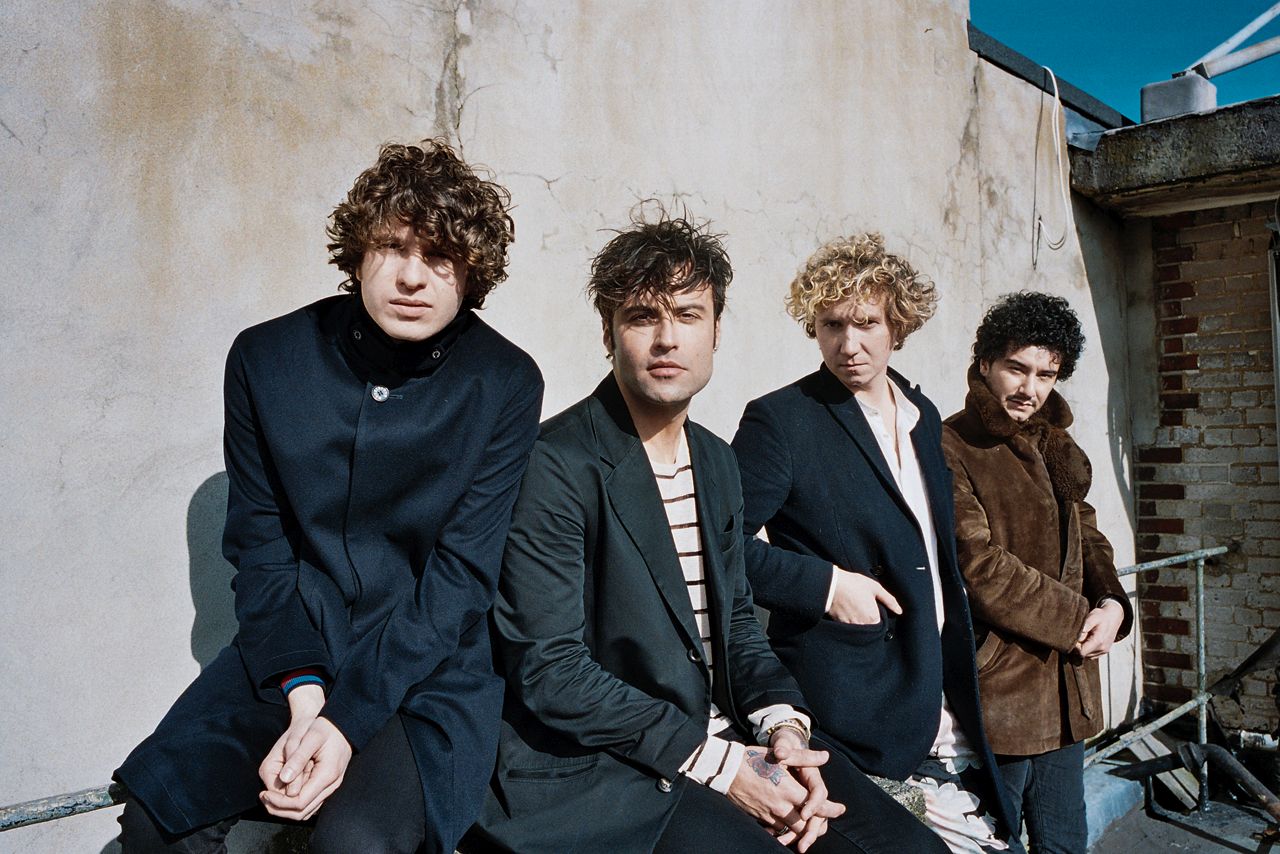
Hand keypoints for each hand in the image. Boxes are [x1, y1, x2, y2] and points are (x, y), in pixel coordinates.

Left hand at [259, 685, 323, 803]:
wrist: (340, 725)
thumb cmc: (324, 727)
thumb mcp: (310, 736)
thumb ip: (298, 758)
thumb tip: (285, 779)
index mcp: (327, 774)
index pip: (300, 802)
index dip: (279, 802)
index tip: (264, 793)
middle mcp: (331, 785)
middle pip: (302, 812)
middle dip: (279, 808)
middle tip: (263, 796)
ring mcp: (330, 788)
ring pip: (306, 812)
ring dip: (285, 808)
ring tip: (270, 796)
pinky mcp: (326, 786)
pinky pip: (309, 804)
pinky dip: (294, 803)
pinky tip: (283, 792)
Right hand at [726, 746, 843, 849]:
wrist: (725, 771)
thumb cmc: (753, 759)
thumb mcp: (780, 755)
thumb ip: (804, 757)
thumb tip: (825, 757)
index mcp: (789, 790)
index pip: (817, 807)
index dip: (831, 810)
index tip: (841, 809)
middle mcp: (781, 806)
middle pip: (807, 825)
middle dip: (820, 826)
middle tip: (827, 822)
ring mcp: (770, 815)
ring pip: (793, 831)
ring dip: (804, 831)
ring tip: (812, 827)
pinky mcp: (760, 818)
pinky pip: (778, 831)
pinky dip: (787, 832)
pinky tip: (789, 828)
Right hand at [828, 568, 901, 624]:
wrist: (831, 585)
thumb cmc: (854, 584)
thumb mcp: (875, 588)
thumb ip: (889, 600)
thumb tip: (899, 611)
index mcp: (873, 618)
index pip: (880, 626)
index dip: (878, 618)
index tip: (873, 609)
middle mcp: (863, 625)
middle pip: (870, 629)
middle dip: (868, 622)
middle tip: (862, 608)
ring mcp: (851, 626)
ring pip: (860, 629)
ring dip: (859, 623)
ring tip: (854, 609)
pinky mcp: (840, 625)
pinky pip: (849, 628)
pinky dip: (849, 622)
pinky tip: (847, 611)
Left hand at [1073, 599, 1124, 658]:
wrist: (1113, 617)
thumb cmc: (1102, 616)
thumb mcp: (1092, 617)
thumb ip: (1085, 627)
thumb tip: (1077, 636)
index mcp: (1099, 641)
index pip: (1081, 651)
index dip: (1075, 645)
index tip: (1075, 636)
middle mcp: (1102, 648)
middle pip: (1083, 654)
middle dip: (1079, 646)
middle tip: (1081, 634)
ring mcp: (1104, 651)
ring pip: (1087, 655)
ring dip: (1083, 647)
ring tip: (1086, 635)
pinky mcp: (1104, 651)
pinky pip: (1091, 654)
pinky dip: (1088, 649)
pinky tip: (1089, 639)